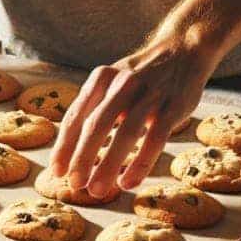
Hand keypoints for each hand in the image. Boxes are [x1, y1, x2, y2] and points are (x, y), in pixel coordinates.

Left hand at [49, 38, 218, 198]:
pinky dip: (140, 164)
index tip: (56, 171)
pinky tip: (128, 182)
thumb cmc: (141, 76)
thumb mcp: (113, 82)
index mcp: (102, 78)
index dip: (65, 145)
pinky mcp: (173, 107)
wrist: (184, 50)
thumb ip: (95, 108)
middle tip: (74, 185)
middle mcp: (123, 83)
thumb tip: (72, 150)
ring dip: (108, 165)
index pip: (77, 115)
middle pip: (96, 125)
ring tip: (96, 190)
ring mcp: (150, 95)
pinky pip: (155, 139)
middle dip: (82, 158)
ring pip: (125, 134)